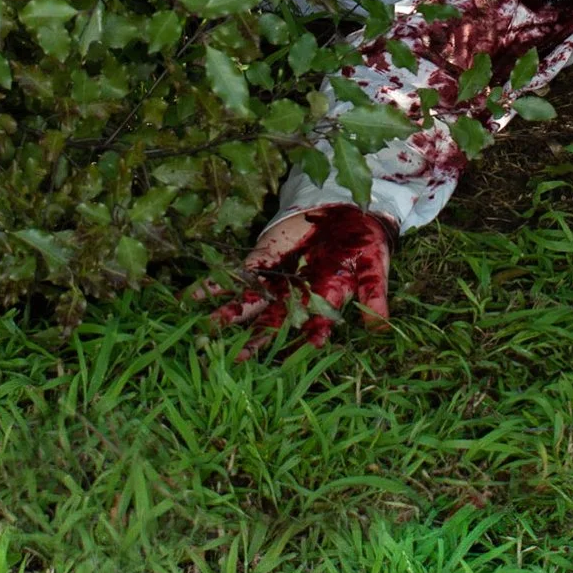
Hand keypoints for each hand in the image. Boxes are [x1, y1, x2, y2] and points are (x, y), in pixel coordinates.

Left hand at [200, 203, 393, 353]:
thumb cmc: (366, 242)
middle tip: (234, 358)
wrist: (349, 210)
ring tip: (205, 331)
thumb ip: (374, 295)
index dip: (299, 347)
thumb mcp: (375, 266)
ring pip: (249, 304)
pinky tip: (191, 297)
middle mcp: (297, 299)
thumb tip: (380, 327)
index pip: (311, 331)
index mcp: (325, 303)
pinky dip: (214, 285)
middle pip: (273, 324)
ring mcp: (276, 281)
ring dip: (227, 317)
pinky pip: (235, 276)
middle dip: (254, 341)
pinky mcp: (262, 260)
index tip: (285, 362)